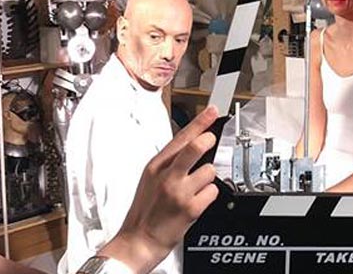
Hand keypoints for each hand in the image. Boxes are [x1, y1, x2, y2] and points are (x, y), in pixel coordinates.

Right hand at [100, 106, 220, 272]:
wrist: (139, 240)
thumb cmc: (145, 211)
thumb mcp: (150, 179)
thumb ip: (170, 163)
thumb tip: (192, 146)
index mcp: (156, 166)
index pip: (181, 138)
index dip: (199, 122)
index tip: (212, 111)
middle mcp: (168, 176)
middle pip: (195, 147)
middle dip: (207, 140)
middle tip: (211, 139)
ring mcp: (179, 192)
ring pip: (209, 171)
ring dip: (208, 179)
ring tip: (195, 189)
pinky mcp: (191, 208)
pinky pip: (213, 192)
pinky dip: (209, 196)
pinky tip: (197, 202)